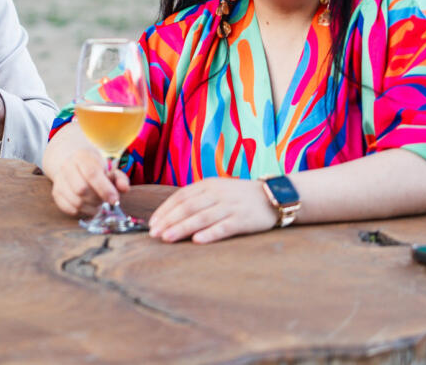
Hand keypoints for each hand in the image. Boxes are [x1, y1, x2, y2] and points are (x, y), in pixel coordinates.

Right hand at [48, 139, 129, 216]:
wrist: (72, 161)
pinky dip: (81, 211)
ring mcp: (59, 180)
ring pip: (75, 201)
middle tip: (105, 200)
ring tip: (97, 204)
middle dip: (97, 199)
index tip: (115, 200)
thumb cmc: (95, 167)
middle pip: (81, 189)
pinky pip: (69, 208)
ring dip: (91, 207)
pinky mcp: (56, 192)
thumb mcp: (108, 168)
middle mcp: (67, 166)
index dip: (104, 189)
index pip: (92, 173)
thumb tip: (124, 188)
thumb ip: (119, 178)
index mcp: (82, 156)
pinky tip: (88, 206)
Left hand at [147, 178, 277, 243]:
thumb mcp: (216, 189)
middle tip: (154, 233)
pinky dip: (209, 234)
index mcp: (208, 184)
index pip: (181, 197)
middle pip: (188, 207)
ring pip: (202, 217)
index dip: (165, 210)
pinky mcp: (243, 220)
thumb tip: (171, 214)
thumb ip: (197, 198)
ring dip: (182, 228)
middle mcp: (217, 194)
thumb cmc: (239, 196)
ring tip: (167, 238)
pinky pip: (223, 227)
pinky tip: (197, 241)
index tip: (152, 223)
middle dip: (168, 221)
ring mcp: (230, 206)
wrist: (273, 196)